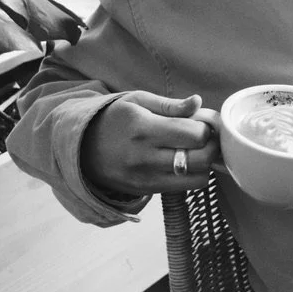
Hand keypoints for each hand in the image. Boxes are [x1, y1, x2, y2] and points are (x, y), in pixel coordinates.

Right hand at [80, 91, 220, 195]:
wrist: (80, 148)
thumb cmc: (114, 118)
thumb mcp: (138, 100)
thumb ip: (171, 104)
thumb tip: (198, 102)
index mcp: (144, 128)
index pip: (195, 134)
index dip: (207, 127)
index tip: (202, 122)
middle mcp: (145, 156)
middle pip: (201, 158)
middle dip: (212, 146)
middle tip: (205, 137)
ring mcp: (146, 177)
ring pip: (198, 177)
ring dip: (205, 164)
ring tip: (194, 150)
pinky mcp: (146, 190)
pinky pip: (184, 187)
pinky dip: (192, 175)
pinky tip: (183, 162)